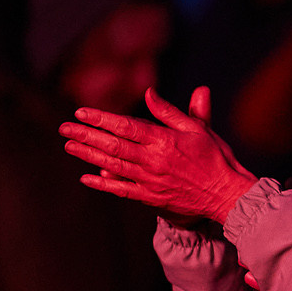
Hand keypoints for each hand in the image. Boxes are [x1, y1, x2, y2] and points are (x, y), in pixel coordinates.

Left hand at [64, 86, 257, 224]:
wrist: (226, 195)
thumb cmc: (215, 157)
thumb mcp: (197, 128)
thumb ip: (170, 112)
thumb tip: (149, 93)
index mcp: (164, 141)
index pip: (125, 127)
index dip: (101, 119)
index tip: (81, 113)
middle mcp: (153, 161)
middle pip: (113, 146)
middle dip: (86, 136)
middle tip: (65, 128)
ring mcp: (150, 181)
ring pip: (112, 166)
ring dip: (88, 155)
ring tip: (70, 146)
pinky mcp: (150, 197)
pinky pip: (121, 190)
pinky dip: (103, 183)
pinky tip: (86, 177)